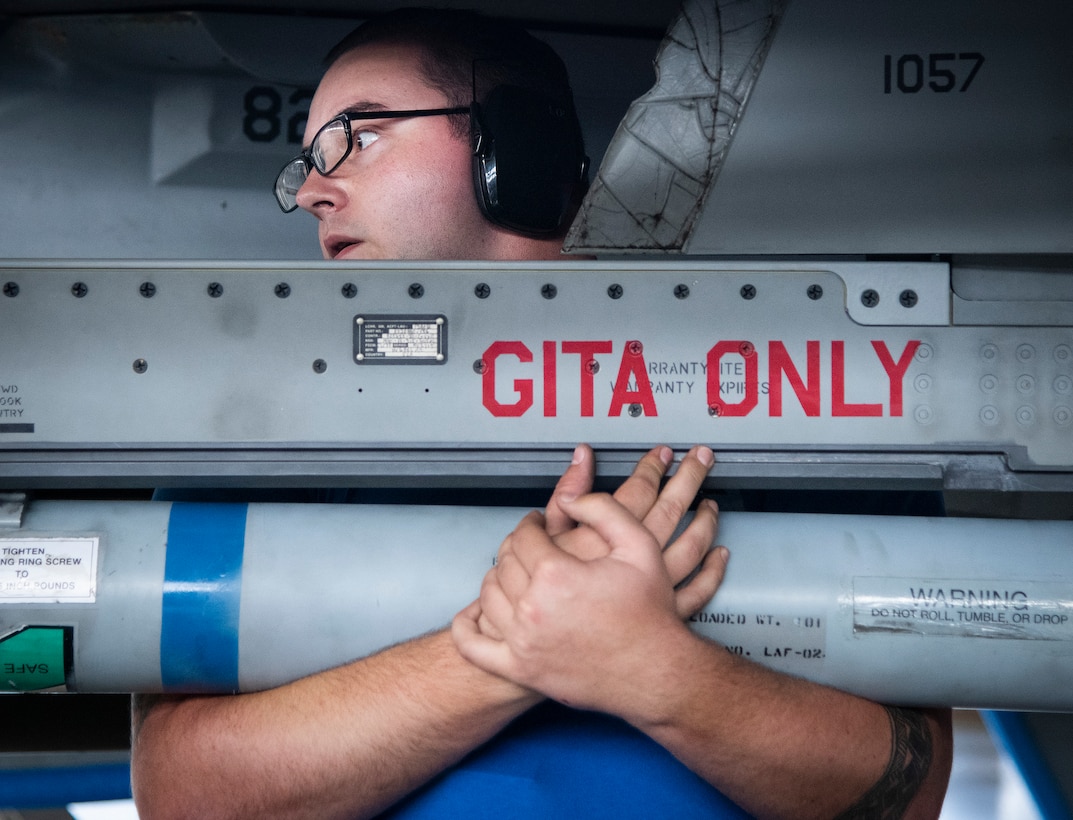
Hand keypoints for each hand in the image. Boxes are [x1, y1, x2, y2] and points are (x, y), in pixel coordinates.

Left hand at [454, 446, 728, 715]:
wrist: (656, 672)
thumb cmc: (649, 614)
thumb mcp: (639, 545)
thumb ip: (602, 510)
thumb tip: (569, 500)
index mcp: (556, 575)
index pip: (523, 536)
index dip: (530, 524)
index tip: (537, 524)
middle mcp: (533, 609)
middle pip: (504, 562)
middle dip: (516, 547)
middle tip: (531, 545)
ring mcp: (523, 641)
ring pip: (488, 595)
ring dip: (498, 577)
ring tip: (517, 573)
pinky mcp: (521, 669)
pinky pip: (474, 646)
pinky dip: (466, 627)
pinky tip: (475, 615)